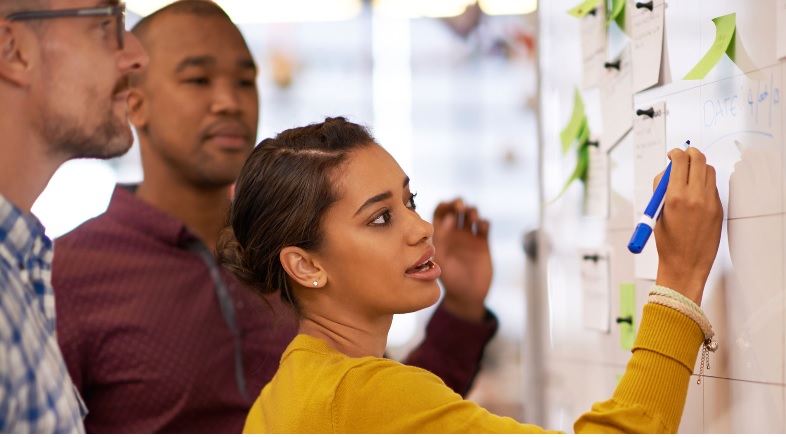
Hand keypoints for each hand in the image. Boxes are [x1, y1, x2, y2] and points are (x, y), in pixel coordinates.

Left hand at [432, 198, 492, 321]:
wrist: (465, 295)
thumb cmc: (449, 279)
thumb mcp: (441, 258)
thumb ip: (442, 239)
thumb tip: (447, 219)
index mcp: (440, 234)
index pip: (440, 212)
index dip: (443, 206)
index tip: (447, 206)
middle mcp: (454, 233)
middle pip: (456, 209)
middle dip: (458, 204)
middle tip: (460, 207)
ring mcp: (469, 236)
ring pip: (471, 214)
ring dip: (472, 211)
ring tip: (471, 218)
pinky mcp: (482, 243)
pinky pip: (484, 226)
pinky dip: (483, 222)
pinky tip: (481, 227)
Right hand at [654, 147, 722, 305]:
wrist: (685, 263)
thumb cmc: (667, 241)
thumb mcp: (656, 212)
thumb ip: (662, 188)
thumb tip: (669, 170)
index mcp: (675, 197)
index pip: (680, 161)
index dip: (675, 153)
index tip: (673, 154)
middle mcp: (695, 196)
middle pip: (698, 160)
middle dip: (690, 153)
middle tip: (684, 155)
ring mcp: (709, 202)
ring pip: (709, 170)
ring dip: (699, 167)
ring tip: (690, 174)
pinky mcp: (718, 208)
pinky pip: (713, 186)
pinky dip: (705, 182)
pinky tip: (696, 190)